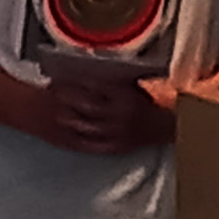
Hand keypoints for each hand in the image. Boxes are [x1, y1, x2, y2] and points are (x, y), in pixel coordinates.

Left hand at [49, 76, 174, 154]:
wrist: (164, 127)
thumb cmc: (146, 104)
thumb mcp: (132, 87)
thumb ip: (112, 82)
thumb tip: (87, 71)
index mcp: (125, 95)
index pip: (95, 85)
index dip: (75, 81)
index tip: (62, 77)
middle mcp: (120, 113)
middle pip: (88, 105)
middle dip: (68, 99)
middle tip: (54, 93)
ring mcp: (117, 132)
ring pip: (87, 126)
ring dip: (70, 120)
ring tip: (57, 114)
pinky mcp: (116, 147)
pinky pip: (94, 144)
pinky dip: (80, 139)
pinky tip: (70, 134)